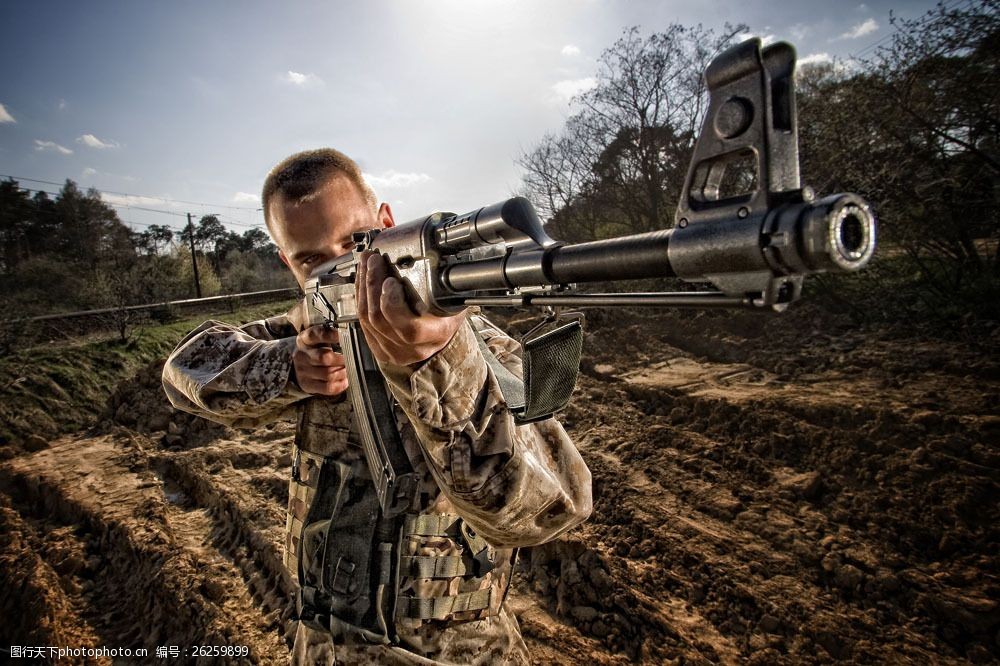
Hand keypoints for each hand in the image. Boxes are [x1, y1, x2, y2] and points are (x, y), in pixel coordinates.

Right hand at [293, 325, 348, 395]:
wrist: (297, 364)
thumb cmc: (315, 349)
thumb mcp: (317, 339)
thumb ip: (331, 336)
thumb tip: (352, 337)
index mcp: (305, 339)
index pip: (315, 335)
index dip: (331, 335)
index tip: (344, 335)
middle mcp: (302, 355)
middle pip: (324, 358)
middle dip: (342, 359)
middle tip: (353, 358)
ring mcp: (303, 371)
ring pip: (328, 374)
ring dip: (343, 372)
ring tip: (350, 369)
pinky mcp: (307, 385)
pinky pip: (327, 387)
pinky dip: (340, 384)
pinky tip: (345, 380)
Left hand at [357, 251, 465, 365]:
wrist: (444, 336)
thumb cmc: (450, 314)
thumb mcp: (452, 298)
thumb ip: (436, 285)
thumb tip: (416, 258)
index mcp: (436, 335)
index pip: (409, 328)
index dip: (392, 303)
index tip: (390, 279)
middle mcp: (414, 348)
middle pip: (380, 319)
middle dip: (372, 284)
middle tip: (373, 260)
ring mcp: (395, 352)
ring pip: (367, 320)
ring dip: (363, 287)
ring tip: (365, 264)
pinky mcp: (380, 349)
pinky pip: (362, 324)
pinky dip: (360, 298)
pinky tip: (362, 281)